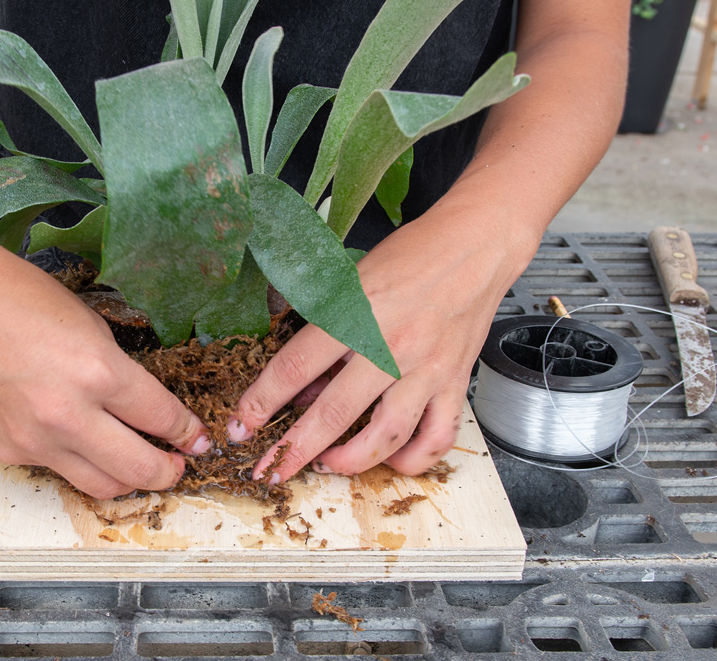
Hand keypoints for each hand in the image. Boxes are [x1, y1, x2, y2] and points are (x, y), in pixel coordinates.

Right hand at [0, 229, 211, 498]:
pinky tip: (81, 442)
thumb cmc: (16, 296)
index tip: (196, 438)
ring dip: (128, 479)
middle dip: (168, 470)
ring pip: (101, 485)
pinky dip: (77, 461)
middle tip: (177, 463)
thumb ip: (118, 371)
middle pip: (139, 469)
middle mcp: (67, 415)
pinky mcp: (7, 450)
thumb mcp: (89, 324)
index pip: (161, 418)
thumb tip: (143, 406)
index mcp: (97, 372)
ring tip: (137, 463)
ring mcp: (34, 439)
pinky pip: (57, 469)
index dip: (186, 432)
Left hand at [231, 201, 537, 481]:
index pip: (294, 367)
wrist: (475, 245)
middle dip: (294, 449)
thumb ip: (324, 335)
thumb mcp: (350, 283)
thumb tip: (300, 390)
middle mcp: (391, 346)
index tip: (241, 427)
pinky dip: (413, 459)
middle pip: (333, 412)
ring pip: (385, 436)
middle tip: (269, 471)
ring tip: (326, 465)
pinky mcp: (455, 383)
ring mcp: (426, 370)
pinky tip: (391, 459)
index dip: (261, 403)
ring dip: (350, 461)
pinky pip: (436, 438)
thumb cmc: (410, 257)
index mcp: (355, 314)